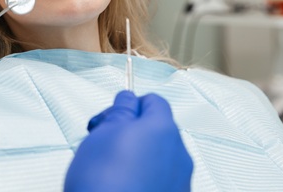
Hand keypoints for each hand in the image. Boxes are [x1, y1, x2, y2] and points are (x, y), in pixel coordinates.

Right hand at [65, 91, 192, 191]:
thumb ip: (120, 111)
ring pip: (158, 157)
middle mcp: (179, 154)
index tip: (109, 118)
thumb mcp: (102, 133)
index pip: (153, 101)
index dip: (128, 105)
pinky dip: (143, 179)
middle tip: (102, 144)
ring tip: (109, 171)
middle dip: (131, 132)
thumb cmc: (103, 181)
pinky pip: (159, 180)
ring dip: (136, 157)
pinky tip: (121, 187)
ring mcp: (180, 181)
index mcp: (163, 129)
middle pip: (156, 130)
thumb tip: (128, 100)